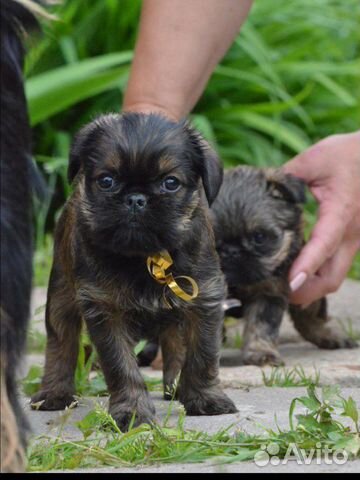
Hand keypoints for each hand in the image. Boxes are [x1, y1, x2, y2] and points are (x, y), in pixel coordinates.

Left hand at [284, 131, 359, 304]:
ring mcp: (352, 240)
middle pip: (332, 277)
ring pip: (334, 277)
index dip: (307, 266)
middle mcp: (350, 233)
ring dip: (311, 288)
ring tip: (283, 289)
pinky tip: (296, 275)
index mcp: (341, 212)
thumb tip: (260, 191)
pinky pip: (334, 267)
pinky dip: (316, 277)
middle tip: (277, 293)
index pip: (324, 245)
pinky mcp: (350, 241)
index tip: (290, 282)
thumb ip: (287, 177)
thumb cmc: (348, 154)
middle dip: (306, 292)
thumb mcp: (315, 159)